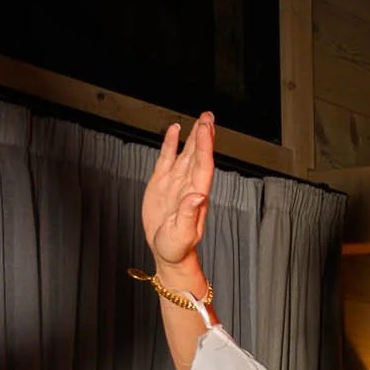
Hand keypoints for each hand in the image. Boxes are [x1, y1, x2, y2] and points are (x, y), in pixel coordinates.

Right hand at [142, 112, 215, 271]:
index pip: (203, 165)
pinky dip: (171, 143)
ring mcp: (175, 183)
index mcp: (196, 195)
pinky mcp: (161, 183)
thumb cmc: (177, 248)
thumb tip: (198, 196)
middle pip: (198, 154)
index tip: (205, 127)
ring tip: (200, 119)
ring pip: (186, 153)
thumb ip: (189, 214)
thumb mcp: (182, 234)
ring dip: (193, 136)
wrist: (167, 253)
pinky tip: (174, 130)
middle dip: (204, 135)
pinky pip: (168, 158)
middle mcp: (188, 185)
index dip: (205, 145)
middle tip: (208, 115)